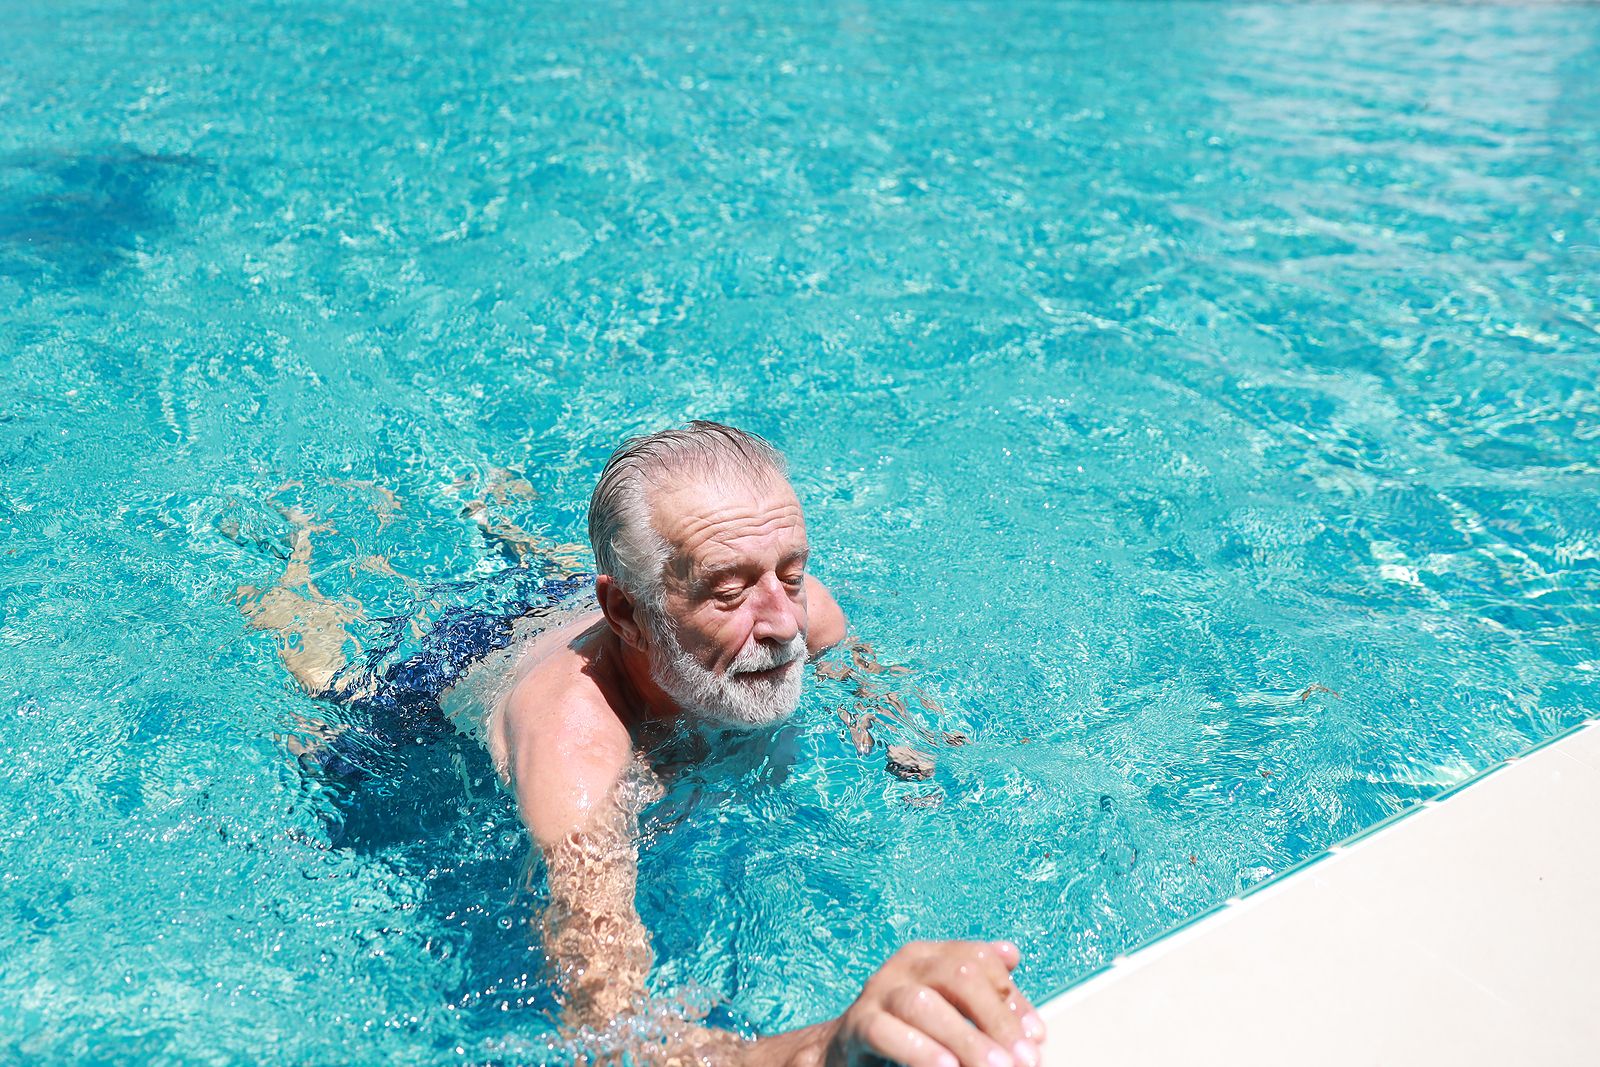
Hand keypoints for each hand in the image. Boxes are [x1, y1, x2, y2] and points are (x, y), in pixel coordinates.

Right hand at [823, 940, 1045, 1066]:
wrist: (852, 1050)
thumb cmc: (912, 1029)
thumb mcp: (952, 1008)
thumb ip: (984, 991)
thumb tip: (1013, 956)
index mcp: (931, 954)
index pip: (979, 959)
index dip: (1012, 997)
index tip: (1036, 1038)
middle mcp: (905, 965)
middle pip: (957, 976)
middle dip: (995, 1019)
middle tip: (1022, 1060)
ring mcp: (879, 992)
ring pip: (924, 1006)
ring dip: (964, 1038)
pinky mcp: (858, 1024)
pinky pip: (886, 1032)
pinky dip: (918, 1051)